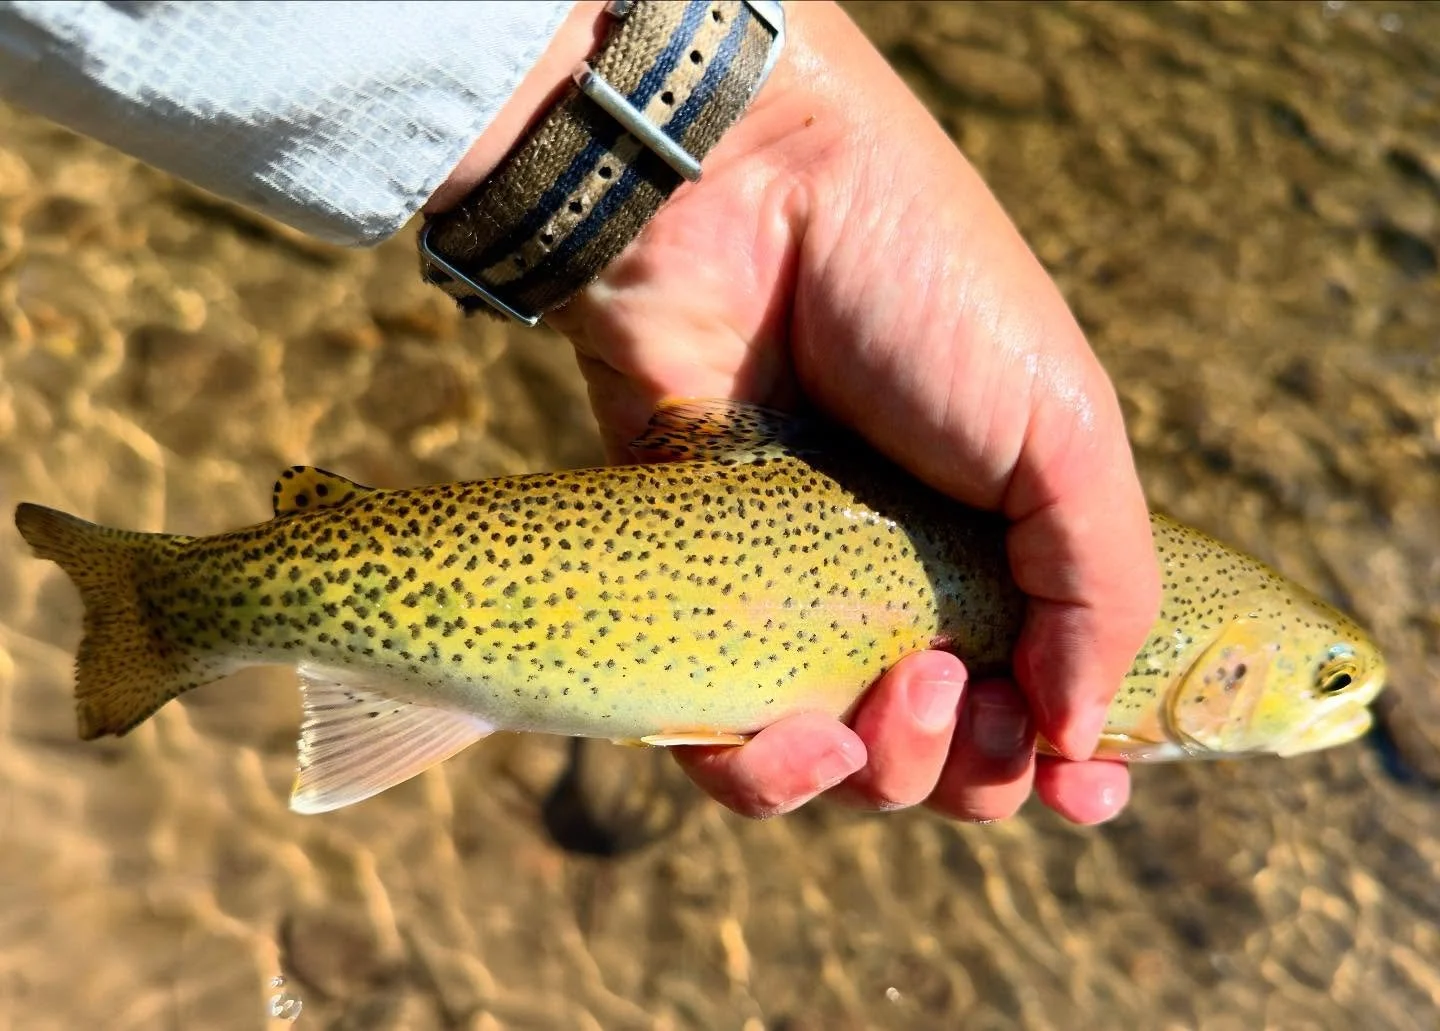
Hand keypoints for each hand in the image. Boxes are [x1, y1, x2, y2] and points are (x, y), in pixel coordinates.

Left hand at [433, 1, 1160, 824]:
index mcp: (1000, 549)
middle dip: (975, 769)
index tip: (1088, 788)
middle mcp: (901, 587)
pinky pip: (724, 748)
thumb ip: (1101, 583)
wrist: (746, 204)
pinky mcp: (695, 602)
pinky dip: (767, 779)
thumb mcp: (1064, 428)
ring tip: (901, 691)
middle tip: (964, 696)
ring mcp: (795, 601)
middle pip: (946, 755)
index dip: (1071, 764)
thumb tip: (1080, 733)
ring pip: (842, 768)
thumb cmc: (922, 297)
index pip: (1043, 696)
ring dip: (891, 773)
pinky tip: (806, 746)